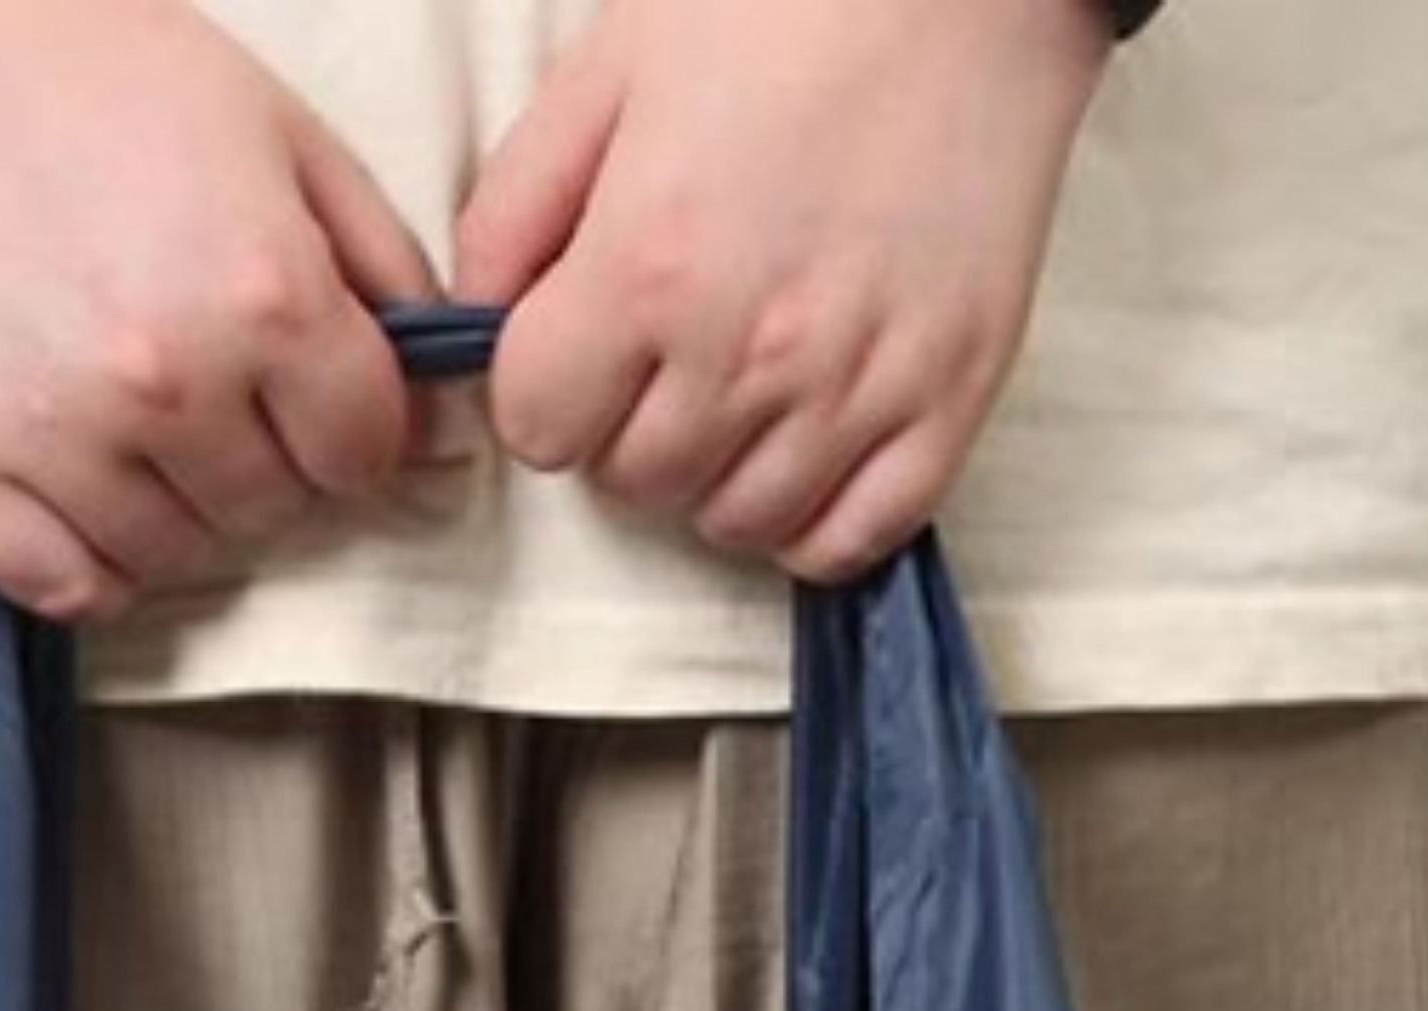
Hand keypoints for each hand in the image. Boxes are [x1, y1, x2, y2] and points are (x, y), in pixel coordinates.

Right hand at [0, 0, 440, 618]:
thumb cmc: (118, 78)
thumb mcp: (291, 143)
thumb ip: (386, 279)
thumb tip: (445, 423)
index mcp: (260, 296)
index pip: (361, 455)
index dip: (354, 429)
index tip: (318, 393)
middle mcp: (163, 380)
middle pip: (271, 512)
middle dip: (271, 462)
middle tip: (225, 390)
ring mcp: (55, 433)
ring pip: (174, 559)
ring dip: (185, 512)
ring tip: (156, 427)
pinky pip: (61, 586)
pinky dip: (93, 565)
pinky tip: (99, 497)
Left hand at [456, 0, 1110, 580]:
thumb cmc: (789, 5)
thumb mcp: (609, 70)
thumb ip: (515, 209)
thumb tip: (480, 322)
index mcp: (651, 264)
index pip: (540, 429)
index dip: (546, 392)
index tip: (578, 348)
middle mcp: (749, 350)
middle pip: (635, 481)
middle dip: (628, 429)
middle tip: (668, 351)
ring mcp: (857, 388)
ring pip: (735, 521)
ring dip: (717, 474)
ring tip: (741, 388)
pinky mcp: (947, 403)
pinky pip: (850, 540)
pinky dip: (813, 520)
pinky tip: (807, 450)